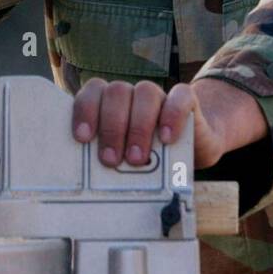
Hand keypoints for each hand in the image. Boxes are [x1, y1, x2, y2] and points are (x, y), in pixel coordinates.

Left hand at [72, 79, 228, 169]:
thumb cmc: (148, 159)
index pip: (92, 92)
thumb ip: (108, 159)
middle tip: (110, 160)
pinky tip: (167, 138)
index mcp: (109, 102)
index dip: (85, 111)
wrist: (190, 152)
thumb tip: (88, 181)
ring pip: (145, 92)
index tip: (82, 137)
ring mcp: (159, 94)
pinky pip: (180, 97)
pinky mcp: (186, 100)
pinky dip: (172, 116)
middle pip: (117, 92)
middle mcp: (131, 94)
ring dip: (139, 126)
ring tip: (136, 158)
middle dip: (112, 127)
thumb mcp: (122, 160)